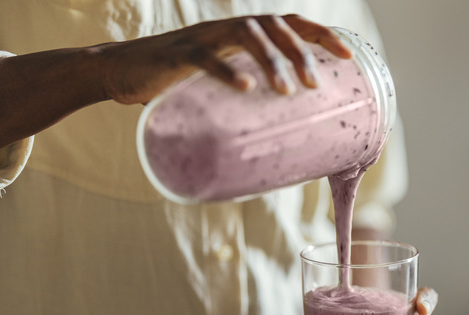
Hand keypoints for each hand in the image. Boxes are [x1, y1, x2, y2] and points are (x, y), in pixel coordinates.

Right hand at [95, 14, 352, 103]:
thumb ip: (246, 99)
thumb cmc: (176, 83)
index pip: (290, 24)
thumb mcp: (220, 86)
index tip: (348, 56)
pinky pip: (206, 57)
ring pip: (246, 34)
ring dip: (272, 61)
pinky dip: (227, 70)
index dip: (321, 35)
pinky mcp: (178, 54)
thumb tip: (280, 135)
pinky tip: (247, 88)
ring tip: (287, 91)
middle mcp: (227, 28)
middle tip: (315, 86)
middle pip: (275, 26)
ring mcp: (203, 37)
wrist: (120, 71)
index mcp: (242, 35)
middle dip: (301, 53)